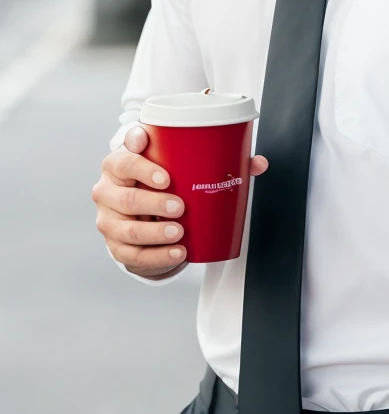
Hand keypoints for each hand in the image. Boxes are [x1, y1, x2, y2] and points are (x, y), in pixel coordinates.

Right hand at [92, 124, 268, 279]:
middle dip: (153, 203)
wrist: (140, 208)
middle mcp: (107, 189)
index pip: (124, 158)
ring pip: (127, 228)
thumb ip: (218, 160)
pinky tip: (177, 252)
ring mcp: (108, 219)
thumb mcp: (177, 165)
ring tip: (179, 232)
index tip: (166, 175)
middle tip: (180, 207)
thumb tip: (257, 163)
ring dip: (154, 232)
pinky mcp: (115, 244)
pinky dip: (157, 255)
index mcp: (120, 162)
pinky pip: (132, 255)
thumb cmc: (160, 180)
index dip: (142, 165)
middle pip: (125, 196)